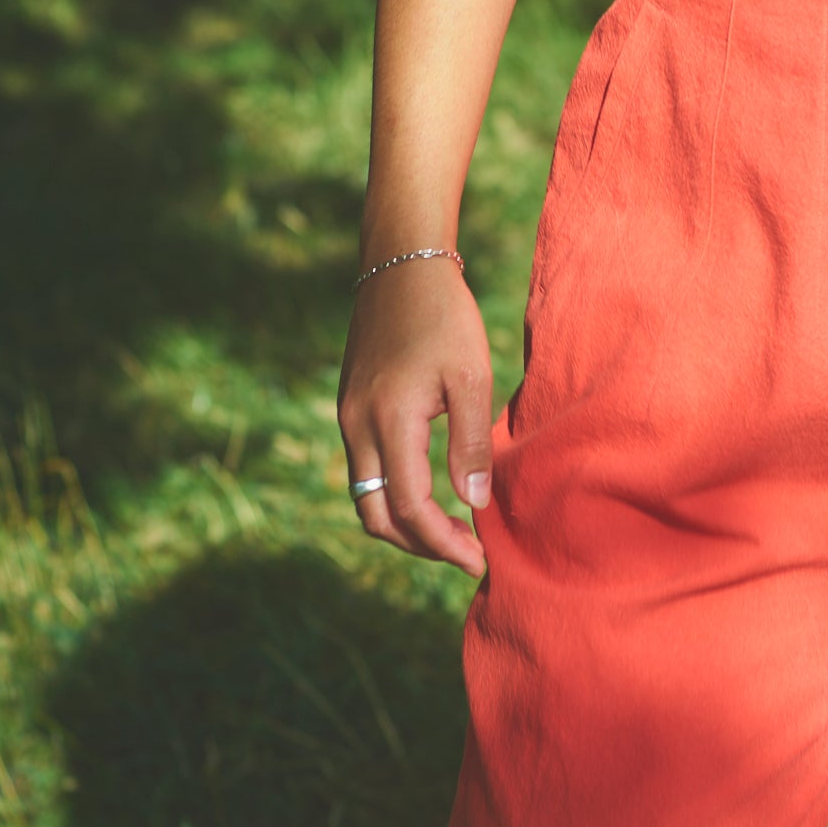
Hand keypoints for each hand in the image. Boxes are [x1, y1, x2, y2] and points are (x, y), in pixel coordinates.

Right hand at [336, 258, 491, 576]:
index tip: (479, 561)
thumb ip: (471, 444)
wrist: (401, 265)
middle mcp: (357, 427)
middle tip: (468, 552)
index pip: (409, 508)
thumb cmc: (445, 316)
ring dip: (405, 524)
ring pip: (365, 498)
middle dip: (421, 545)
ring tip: (453, 529)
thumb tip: (475, 504)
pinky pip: (365, 471)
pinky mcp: (350, 409)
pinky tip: (432, 492)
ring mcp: (348, 419)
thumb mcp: (471, 376)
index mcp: (389, 421)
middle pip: (377, 516)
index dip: (444, 544)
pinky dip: (393, 495)